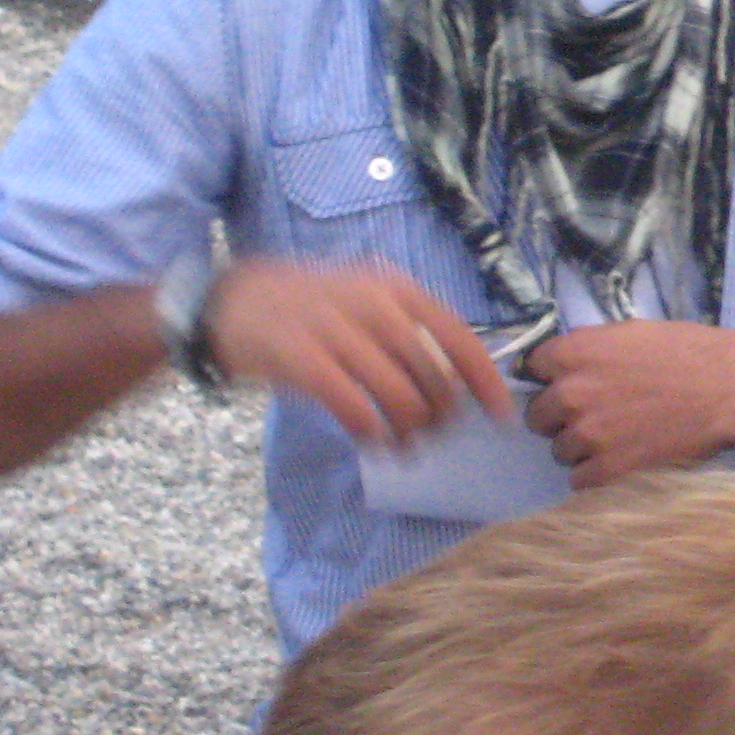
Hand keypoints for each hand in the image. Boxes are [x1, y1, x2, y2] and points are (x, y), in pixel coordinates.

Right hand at [203, 258, 509, 447]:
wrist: (233, 299)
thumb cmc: (310, 306)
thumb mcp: (366, 298)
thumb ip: (407, 329)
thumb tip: (454, 378)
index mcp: (396, 289)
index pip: (458, 336)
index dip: (484, 378)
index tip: (501, 411)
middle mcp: (372, 305)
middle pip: (431, 374)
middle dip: (441, 413)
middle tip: (435, 433)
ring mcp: (336, 331)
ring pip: (398, 394)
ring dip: (409, 429)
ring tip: (406, 446)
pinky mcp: (302, 360)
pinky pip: (354, 407)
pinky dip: (371, 431)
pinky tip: (374, 442)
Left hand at [521, 321, 734, 486]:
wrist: (729, 388)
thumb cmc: (686, 352)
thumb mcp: (630, 333)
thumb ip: (588, 349)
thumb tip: (558, 365)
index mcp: (574, 352)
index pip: (532, 369)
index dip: (552, 377)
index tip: (571, 383)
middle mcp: (570, 393)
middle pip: (539, 415)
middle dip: (562, 416)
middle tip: (597, 414)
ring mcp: (587, 433)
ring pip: (559, 449)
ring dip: (581, 447)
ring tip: (616, 438)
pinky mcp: (607, 468)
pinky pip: (579, 479)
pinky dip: (597, 473)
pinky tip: (621, 459)